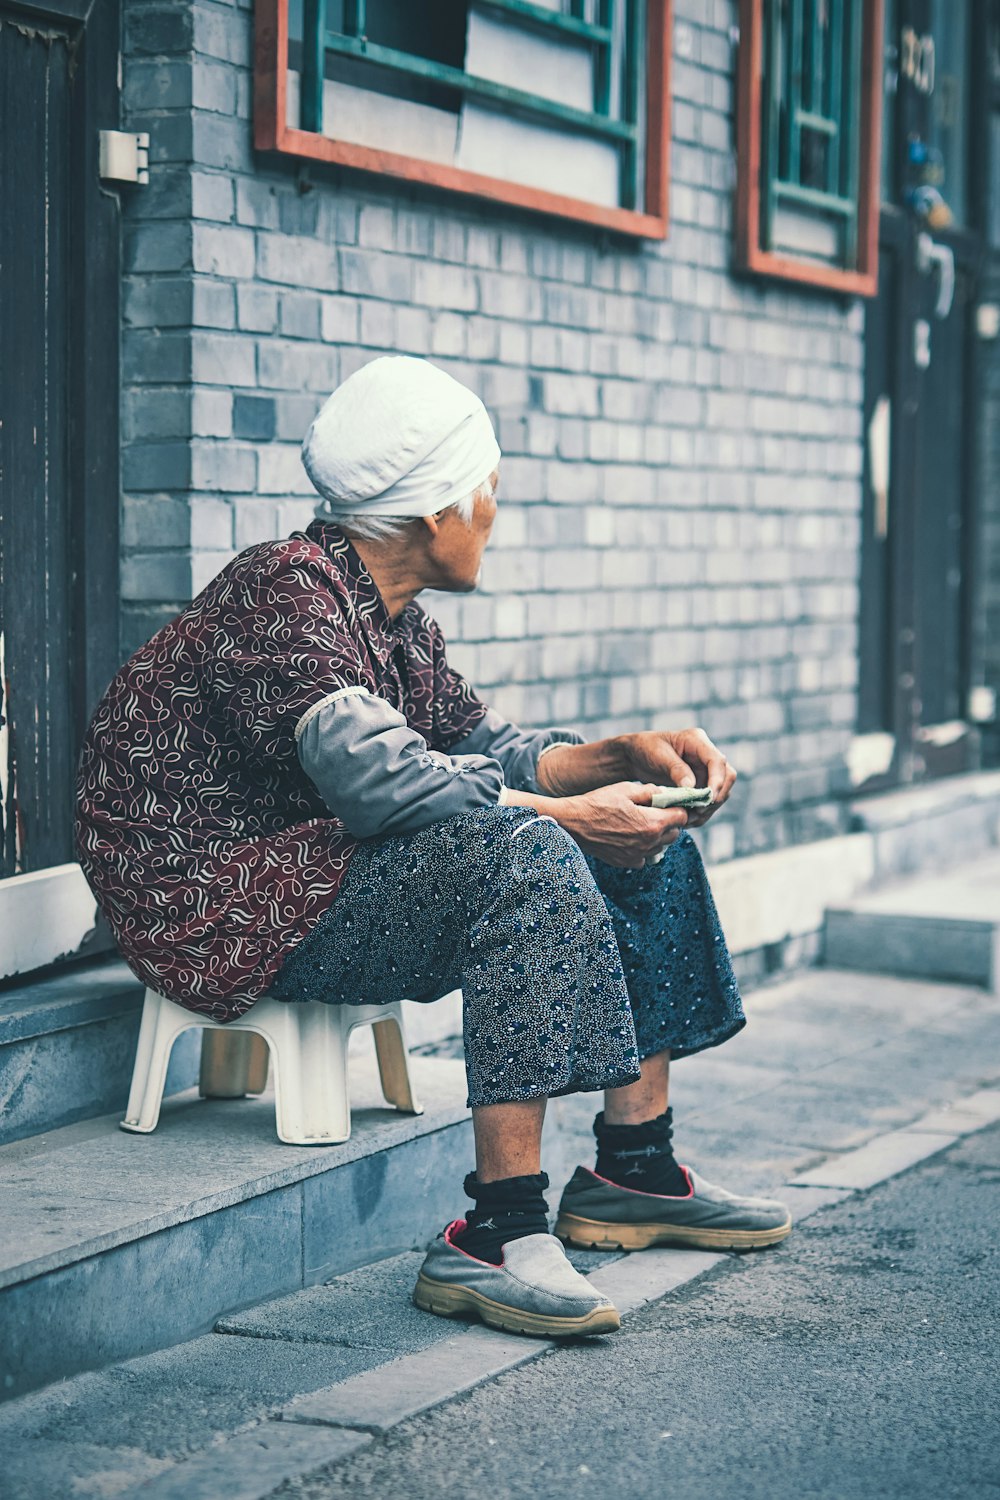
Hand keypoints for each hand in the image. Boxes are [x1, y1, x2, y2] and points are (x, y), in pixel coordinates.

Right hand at [558, 782, 688, 868]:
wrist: (573, 823)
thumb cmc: (597, 803)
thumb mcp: (626, 789)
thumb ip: (650, 791)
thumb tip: (665, 793)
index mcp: (652, 823)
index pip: (682, 817)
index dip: (678, 808)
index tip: (671, 803)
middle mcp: (648, 843)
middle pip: (674, 834)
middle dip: (669, 822)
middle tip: (655, 811)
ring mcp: (638, 855)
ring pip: (661, 846)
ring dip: (657, 835)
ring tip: (641, 823)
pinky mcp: (626, 862)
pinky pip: (645, 856)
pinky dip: (643, 847)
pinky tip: (630, 836)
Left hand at [621, 728, 736, 826]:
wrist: (635, 756)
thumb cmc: (645, 748)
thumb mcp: (657, 755)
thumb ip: (676, 769)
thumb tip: (692, 787)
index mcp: (697, 741)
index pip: (717, 761)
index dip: (717, 780)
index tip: (708, 798)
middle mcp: (705, 755)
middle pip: (726, 776)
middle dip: (716, 796)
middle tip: (698, 811)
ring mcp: (705, 770)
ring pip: (720, 792)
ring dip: (708, 808)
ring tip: (688, 819)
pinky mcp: (700, 784)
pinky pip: (708, 801)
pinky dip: (701, 813)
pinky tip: (687, 820)